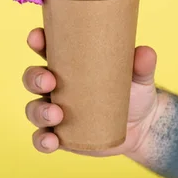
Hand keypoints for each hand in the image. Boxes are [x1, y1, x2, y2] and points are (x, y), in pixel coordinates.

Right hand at [23, 27, 159, 156]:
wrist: (142, 127)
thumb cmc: (134, 92)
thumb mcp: (139, 77)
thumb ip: (142, 65)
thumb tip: (145, 52)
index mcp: (68, 65)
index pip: (46, 48)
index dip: (37, 41)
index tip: (37, 37)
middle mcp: (55, 86)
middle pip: (32, 78)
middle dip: (35, 78)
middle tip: (50, 81)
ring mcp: (55, 111)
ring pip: (33, 109)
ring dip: (38, 111)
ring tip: (56, 115)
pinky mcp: (60, 135)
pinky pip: (41, 138)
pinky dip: (42, 140)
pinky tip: (51, 140)